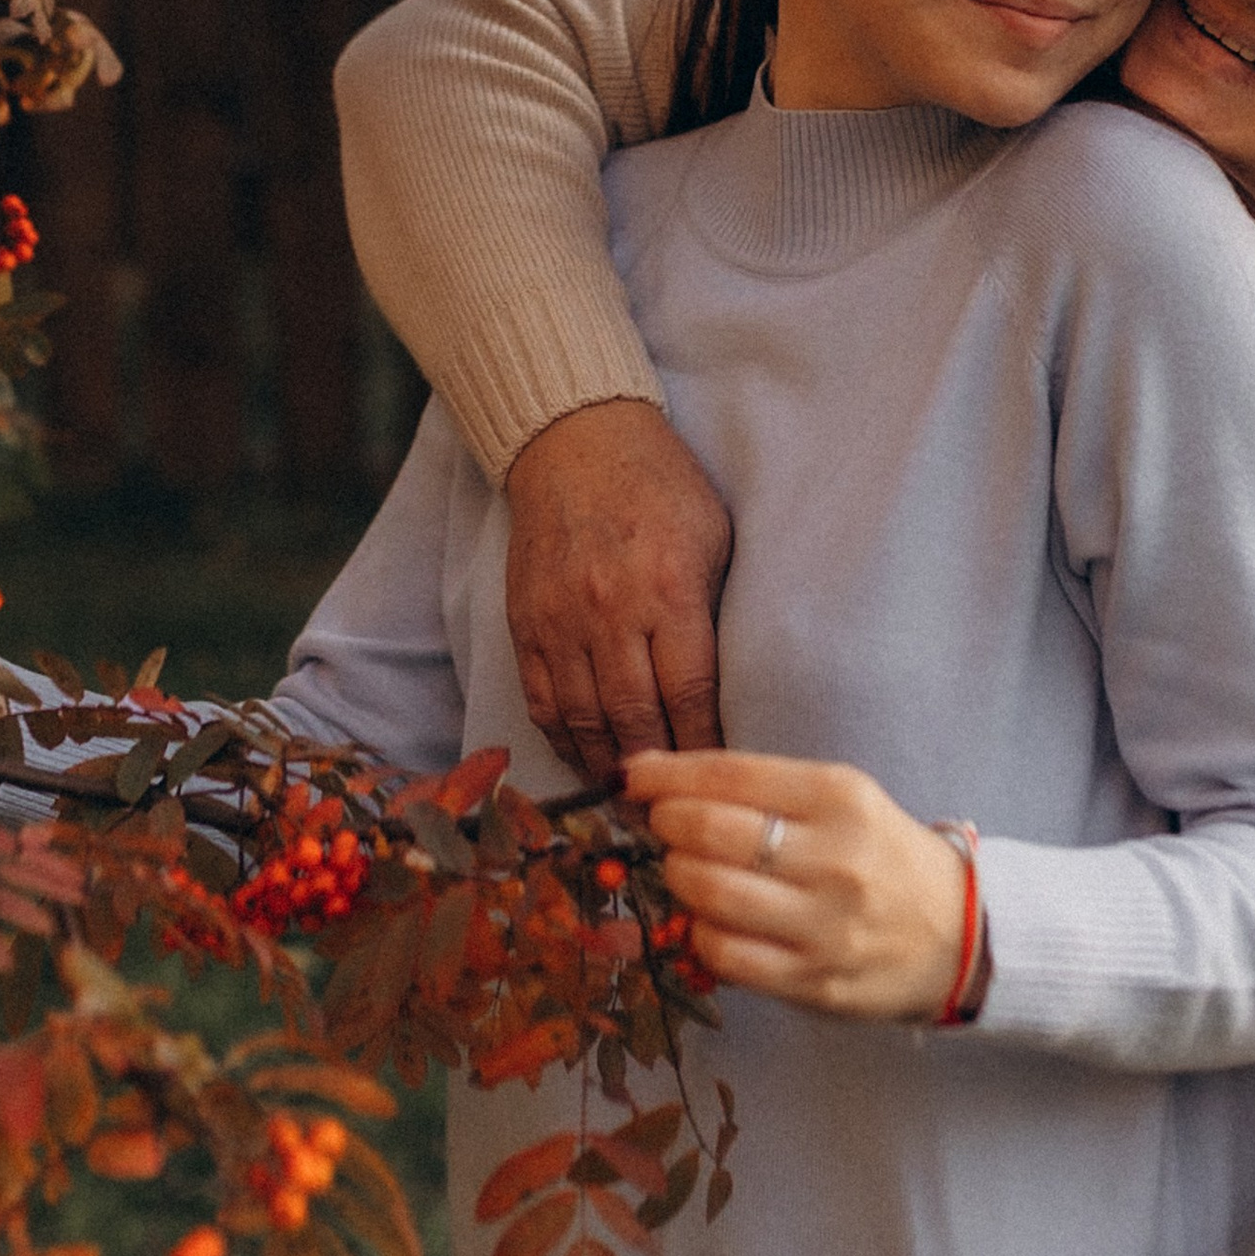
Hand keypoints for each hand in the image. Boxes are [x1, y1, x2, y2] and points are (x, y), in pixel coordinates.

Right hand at [504, 400, 730, 781]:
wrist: (576, 442)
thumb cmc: (661, 486)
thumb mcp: (715, 536)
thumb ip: (717, 610)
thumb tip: (729, 689)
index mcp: (669, 591)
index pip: (689, 695)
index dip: (703, 749)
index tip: (717, 780)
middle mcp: (611, 612)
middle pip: (634, 720)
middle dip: (658, 774)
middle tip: (676, 813)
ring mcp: (561, 620)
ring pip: (583, 721)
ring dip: (608, 768)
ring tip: (632, 800)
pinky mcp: (525, 622)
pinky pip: (542, 701)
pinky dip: (564, 740)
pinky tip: (586, 760)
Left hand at [622, 749, 969, 1020]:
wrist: (960, 934)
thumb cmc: (883, 857)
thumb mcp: (841, 802)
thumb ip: (760, 789)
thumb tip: (657, 774)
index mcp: (840, 797)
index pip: (730, 774)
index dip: (666, 775)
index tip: (632, 777)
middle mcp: (834, 857)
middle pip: (710, 832)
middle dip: (667, 825)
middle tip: (664, 827)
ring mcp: (825, 925)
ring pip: (710, 894)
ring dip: (678, 877)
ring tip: (685, 870)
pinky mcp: (816, 981)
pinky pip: (726, 955)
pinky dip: (699, 933)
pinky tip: (708, 921)